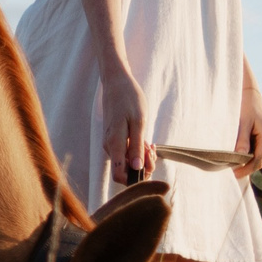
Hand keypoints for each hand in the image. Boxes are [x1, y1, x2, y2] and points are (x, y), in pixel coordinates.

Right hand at [101, 62, 153, 186]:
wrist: (117, 82)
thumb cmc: (129, 99)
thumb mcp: (139, 122)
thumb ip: (137, 146)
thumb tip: (137, 169)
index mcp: (115, 144)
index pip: (119, 175)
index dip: (135, 178)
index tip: (149, 165)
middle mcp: (109, 147)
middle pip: (125, 170)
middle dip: (142, 166)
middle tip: (152, 150)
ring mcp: (110, 143)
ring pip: (126, 162)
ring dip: (141, 157)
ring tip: (150, 143)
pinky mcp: (114, 139)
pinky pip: (125, 152)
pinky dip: (137, 150)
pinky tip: (145, 141)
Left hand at [235, 66, 261, 179]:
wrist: (249, 93)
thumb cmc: (246, 105)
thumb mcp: (243, 122)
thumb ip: (242, 139)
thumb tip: (240, 156)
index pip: (258, 160)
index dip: (246, 169)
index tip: (234, 175)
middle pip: (258, 161)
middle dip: (246, 168)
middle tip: (230, 174)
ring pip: (257, 157)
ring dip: (246, 163)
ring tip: (231, 166)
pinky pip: (255, 151)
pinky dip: (247, 156)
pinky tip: (235, 157)